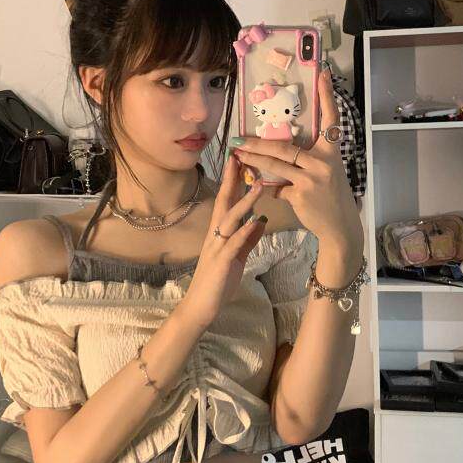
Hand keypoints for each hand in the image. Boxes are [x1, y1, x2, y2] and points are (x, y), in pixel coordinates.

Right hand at [180, 155, 266, 327]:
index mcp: (220, 232)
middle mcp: (216, 234)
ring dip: (244, 201)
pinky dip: (244, 232)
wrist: (202, 306)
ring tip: (259, 184)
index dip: (233, 180)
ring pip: (230, 218)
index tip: (240, 159)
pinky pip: (233, 243)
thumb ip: (248, 240)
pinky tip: (255, 222)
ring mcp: (217, 247)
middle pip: (224, 201)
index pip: (227, 201)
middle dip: (233, 179)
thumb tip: (261, 222)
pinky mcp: (221, 262)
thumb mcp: (237, 257)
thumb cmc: (218, 281)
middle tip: (241, 156)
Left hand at [231, 68, 362, 250]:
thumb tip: (276, 152)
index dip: (327, 96)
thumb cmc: (330, 196)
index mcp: (331, 153)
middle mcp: (323, 163)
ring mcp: (311, 180)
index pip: (330, 120)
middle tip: (238, 139)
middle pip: (284, 147)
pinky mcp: (300, 196)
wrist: (340, 226)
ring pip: (274, 165)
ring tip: (237, 156)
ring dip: (252, 161)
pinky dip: (266, 187)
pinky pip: (276, 188)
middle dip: (258, 143)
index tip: (323, 73)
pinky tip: (256, 185)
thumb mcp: (324, 173)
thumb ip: (305, 161)